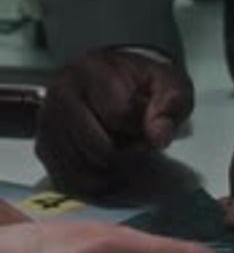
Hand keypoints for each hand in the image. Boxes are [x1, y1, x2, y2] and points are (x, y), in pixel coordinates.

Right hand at [36, 49, 193, 195]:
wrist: (115, 82)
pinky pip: (69, 181)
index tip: (147, 122)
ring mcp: (48, 123)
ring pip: (83, 169)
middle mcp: (61, 94)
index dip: (141, 128)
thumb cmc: (141, 85)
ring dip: (111, 169)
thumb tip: (158, 136)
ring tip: (121, 147)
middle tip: (135, 140)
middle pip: (99, 147)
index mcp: (90, 70)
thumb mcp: (168, 85)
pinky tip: (109, 167)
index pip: (119, 115)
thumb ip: (170, 106)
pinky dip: (94, 182)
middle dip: (126, 152)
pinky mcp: (44, 147)